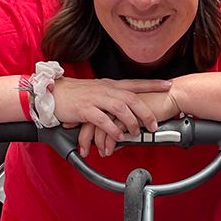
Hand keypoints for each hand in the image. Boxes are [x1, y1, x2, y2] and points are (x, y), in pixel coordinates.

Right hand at [52, 77, 174, 157]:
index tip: (168, 85)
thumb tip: (126, 111)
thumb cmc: (74, 96)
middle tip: (154, 124)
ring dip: (131, 122)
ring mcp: (95, 98)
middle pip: (131, 97)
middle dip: (145, 111)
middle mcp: (105, 89)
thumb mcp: (97, 94)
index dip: (152, 84)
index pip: (135, 83)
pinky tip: (118, 137)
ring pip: (119, 107)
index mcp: (110, 85)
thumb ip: (112, 101)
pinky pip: (102, 119)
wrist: (52, 93)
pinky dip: (112, 129)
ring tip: (136, 133)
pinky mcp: (84, 109)